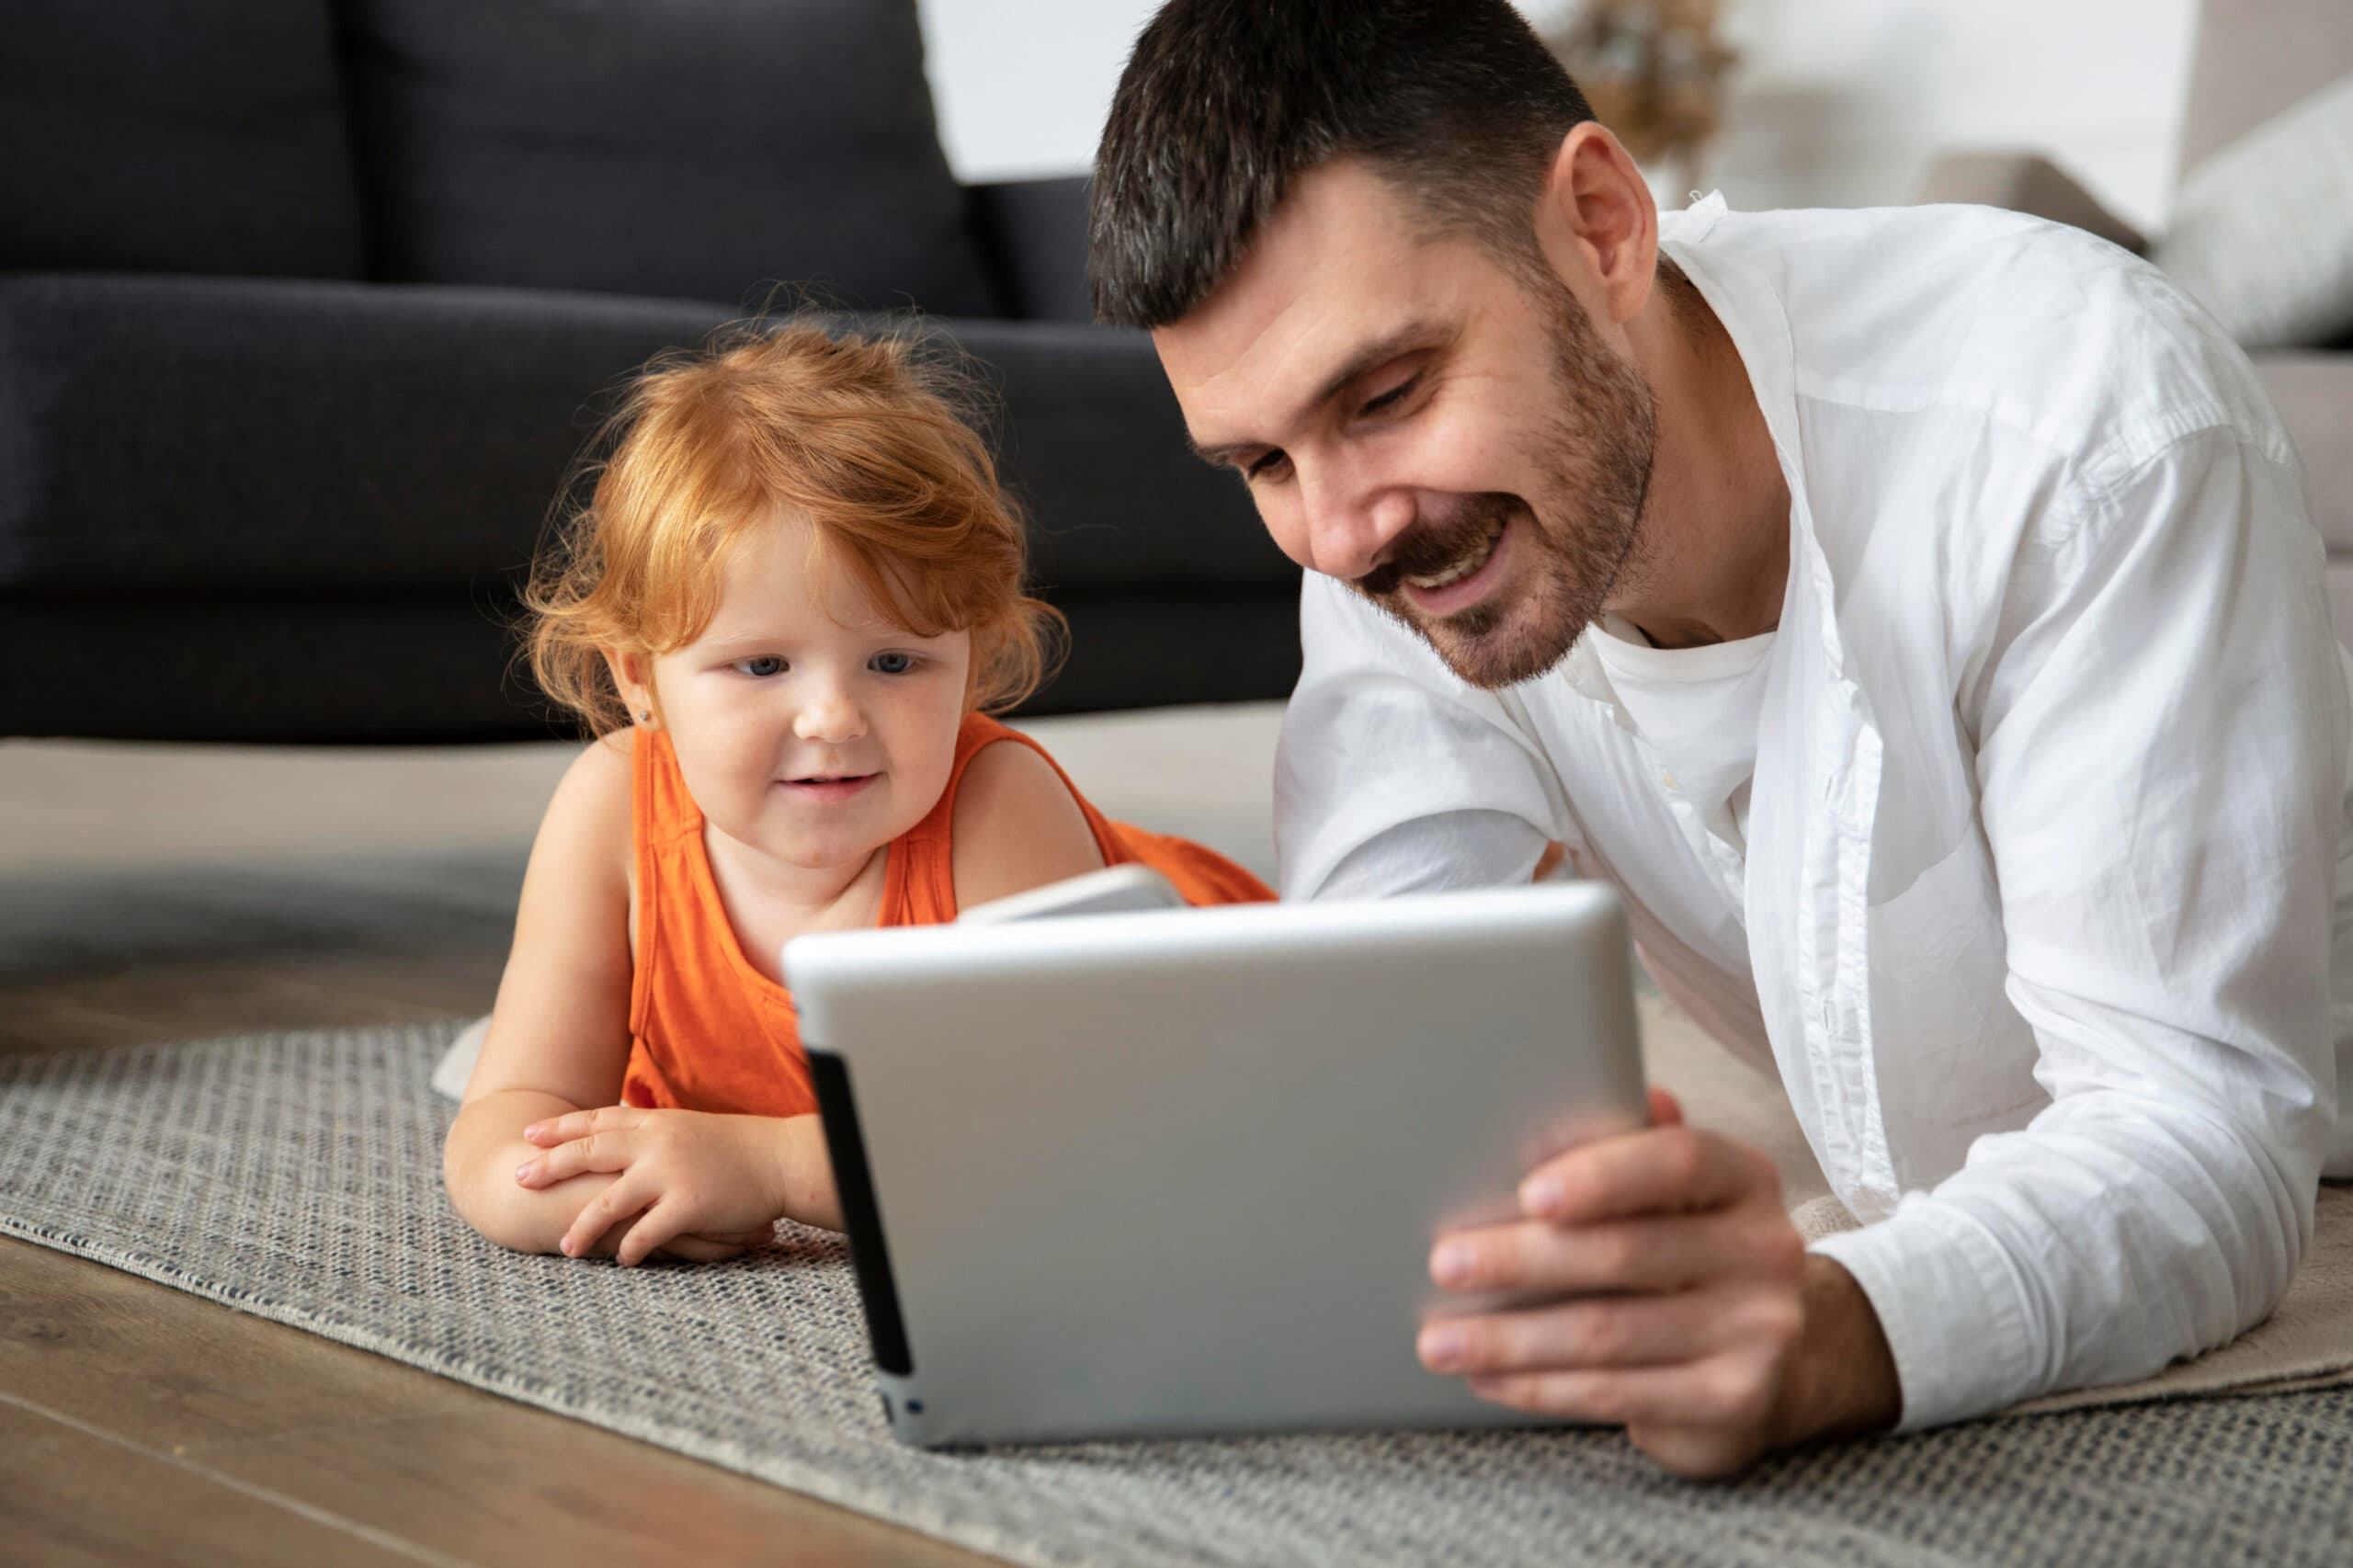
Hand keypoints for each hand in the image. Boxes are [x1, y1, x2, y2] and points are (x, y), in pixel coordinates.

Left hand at [513, 1105, 806, 1265]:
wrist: (779, 1159)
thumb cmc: (737, 1146)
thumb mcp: (688, 1128)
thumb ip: (652, 1131)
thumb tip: (618, 1130)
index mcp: (656, 1123)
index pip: (597, 1122)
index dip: (561, 1129)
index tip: (529, 1136)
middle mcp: (657, 1144)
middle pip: (591, 1153)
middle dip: (551, 1167)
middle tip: (520, 1180)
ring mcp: (671, 1174)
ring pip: (611, 1201)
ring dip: (584, 1226)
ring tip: (565, 1245)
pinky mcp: (688, 1205)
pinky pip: (648, 1232)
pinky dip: (631, 1249)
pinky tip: (621, 1261)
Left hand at [1415, 1086, 1897, 1475]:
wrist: (1781, 1359)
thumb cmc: (1692, 1252)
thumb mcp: (1675, 1195)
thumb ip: (1627, 1148)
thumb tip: (1569, 1085)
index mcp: (1744, 1178)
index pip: (1678, 1160)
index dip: (1602, 1174)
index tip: (1528, 1193)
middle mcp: (1765, 1250)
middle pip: (1625, 1252)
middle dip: (1519, 1260)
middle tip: (1443, 1264)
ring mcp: (1759, 1331)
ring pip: (1608, 1334)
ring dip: (1510, 1338)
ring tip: (1439, 1338)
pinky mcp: (1735, 1402)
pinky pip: (1616, 1393)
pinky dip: (1540, 1386)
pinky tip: (1489, 1377)